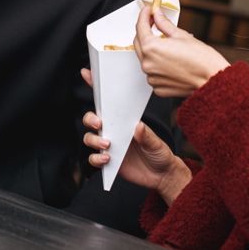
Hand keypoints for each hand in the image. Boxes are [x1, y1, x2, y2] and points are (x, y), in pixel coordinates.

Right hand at [80, 70, 190, 203]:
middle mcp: (114, 130)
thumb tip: (138, 127)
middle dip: (90, 118)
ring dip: (94, 140)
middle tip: (99, 123)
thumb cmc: (160, 153)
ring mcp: (109, 146)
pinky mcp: (107, 162)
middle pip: (92, 119)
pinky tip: (107, 160)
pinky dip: (96, 158)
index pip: (108, 102)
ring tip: (108, 145)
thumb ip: (147, 136)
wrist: (161, 175)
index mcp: (124, 120)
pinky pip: (93, 158)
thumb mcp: (157, 143)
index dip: (96, 87)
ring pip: (89, 138)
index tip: (87, 73)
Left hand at [134, 5, 229, 98]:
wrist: (212, 80)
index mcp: (151, 48)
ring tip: (168, 45)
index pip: (140, 27)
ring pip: (146, 59)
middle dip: (145, 31)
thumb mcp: (182, 35)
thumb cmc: (202, 60)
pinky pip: (153, 73)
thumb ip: (164, 24)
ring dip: (152, 50)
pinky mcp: (158, 87)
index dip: (144, 16)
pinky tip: (170, 60)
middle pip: (138, 42)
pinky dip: (158, 65)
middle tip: (154, 22)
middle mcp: (148, 64)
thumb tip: (158, 15)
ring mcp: (152, 77)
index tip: (148, 11)